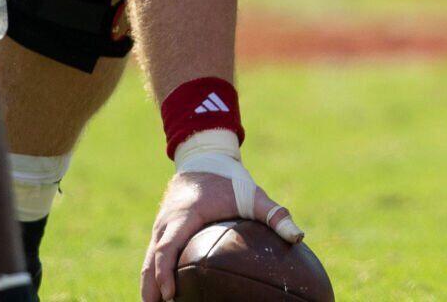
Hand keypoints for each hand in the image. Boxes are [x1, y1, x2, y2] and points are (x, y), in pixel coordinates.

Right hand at [142, 131, 300, 301]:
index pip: (167, 247)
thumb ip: (275, 215)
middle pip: (150, 261)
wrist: (202, 159)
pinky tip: (161, 298)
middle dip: (150, 289)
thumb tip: (298, 237)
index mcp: (184, 216)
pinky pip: (152, 258)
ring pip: (147, 262)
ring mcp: (160, 228)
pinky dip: (153, 278)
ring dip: (149, 287)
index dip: (165, 271)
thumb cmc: (229, 181)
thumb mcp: (253, 195)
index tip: (170, 293)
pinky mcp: (161, 232)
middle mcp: (166, 224)